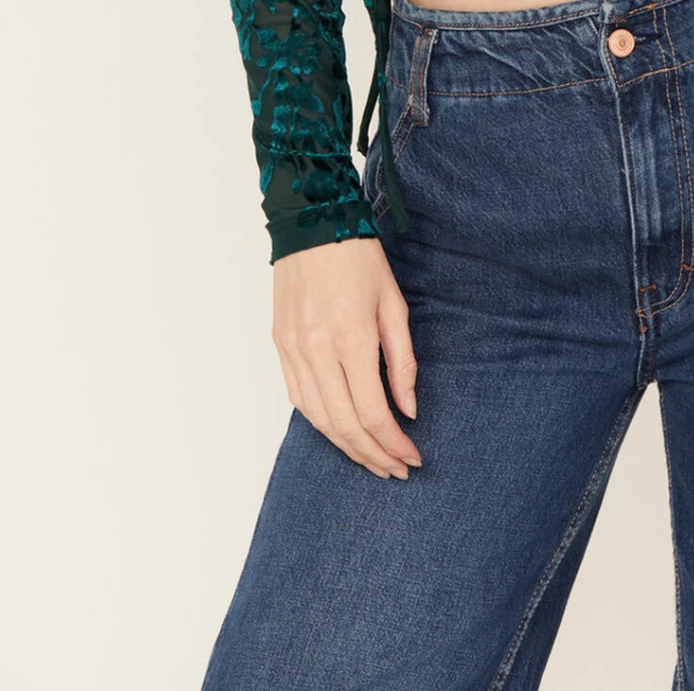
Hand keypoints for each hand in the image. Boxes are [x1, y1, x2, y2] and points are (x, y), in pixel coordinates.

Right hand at [272, 237, 422, 479]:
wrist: (313, 224)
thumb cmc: (360, 258)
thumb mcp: (394, 305)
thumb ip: (402, 362)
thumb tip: (408, 409)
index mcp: (352, 340)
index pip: (373, 413)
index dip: (393, 443)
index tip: (412, 457)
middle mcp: (317, 352)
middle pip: (344, 426)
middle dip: (373, 455)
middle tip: (397, 469)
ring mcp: (293, 352)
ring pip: (318, 420)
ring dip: (347, 447)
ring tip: (373, 460)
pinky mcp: (280, 348)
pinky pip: (299, 400)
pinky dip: (322, 423)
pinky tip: (342, 432)